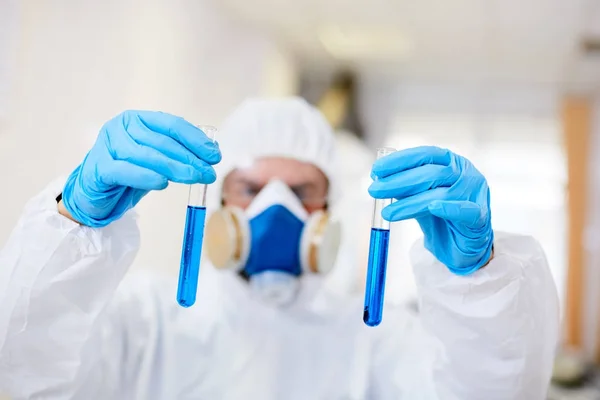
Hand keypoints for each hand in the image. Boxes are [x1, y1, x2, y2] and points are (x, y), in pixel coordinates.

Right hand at [62, 110, 220, 226]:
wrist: (94, 192)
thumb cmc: (128, 171)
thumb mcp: (155, 158)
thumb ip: (177, 152)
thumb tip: (212, 152)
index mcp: (137, 119)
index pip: (171, 125)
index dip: (195, 140)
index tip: (214, 155)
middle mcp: (120, 127)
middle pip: (162, 142)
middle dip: (190, 158)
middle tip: (208, 173)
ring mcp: (107, 145)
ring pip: (146, 155)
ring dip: (174, 168)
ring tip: (193, 178)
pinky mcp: (99, 168)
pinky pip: (126, 171)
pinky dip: (146, 177)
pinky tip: (162, 184)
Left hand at [368, 146, 492, 274]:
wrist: (463, 247)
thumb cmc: (441, 218)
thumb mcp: (419, 198)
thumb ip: (404, 187)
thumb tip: (377, 177)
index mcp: (451, 163)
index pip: (425, 155)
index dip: (400, 160)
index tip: (376, 169)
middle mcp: (465, 173)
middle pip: (431, 172)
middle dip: (399, 181)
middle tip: (374, 190)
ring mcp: (475, 194)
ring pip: (441, 193)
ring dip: (410, 202)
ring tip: (387, 212)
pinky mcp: (479, 217)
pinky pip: (465, 210)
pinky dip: (448, 208)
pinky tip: (432, 208)